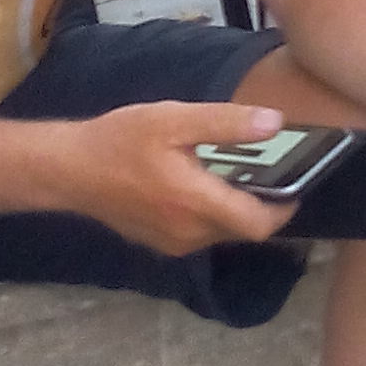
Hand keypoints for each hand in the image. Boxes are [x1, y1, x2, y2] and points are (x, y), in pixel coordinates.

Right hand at [59, 100, 299, 258]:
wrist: (69, 169)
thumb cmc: (120, 140)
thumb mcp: (174, 120)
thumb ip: (226, 123)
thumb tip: (275, 123)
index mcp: (196, 203)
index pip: (259, 224)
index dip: (284, 210)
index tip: (296, 187)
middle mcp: (189, 233)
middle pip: (243, 230)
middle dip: (260, 207)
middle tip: (268, 174)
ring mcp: (173, 244)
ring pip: (221, 234)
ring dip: (234, 211)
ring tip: (235, 176)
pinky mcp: (160, 244)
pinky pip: (199, 235)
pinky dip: (211, 216)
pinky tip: (201, 187)